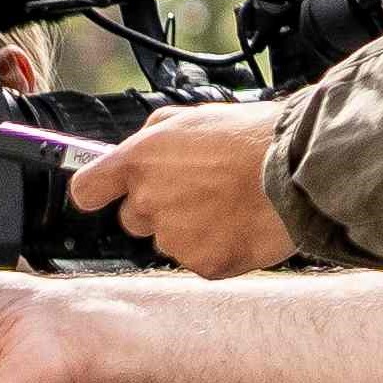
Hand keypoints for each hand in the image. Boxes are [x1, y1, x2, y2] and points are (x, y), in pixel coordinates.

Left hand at [73, 106, 294, 276]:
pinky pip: (200, 261)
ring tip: (228, 203)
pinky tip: (239, 225)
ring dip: (191, 228)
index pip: (86, 190)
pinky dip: (218, 248)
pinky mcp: (202, 264)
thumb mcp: (190, 118)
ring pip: (170, 240)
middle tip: (198, 192)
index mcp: (139, 161)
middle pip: (133, 219)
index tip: (105, 193)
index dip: (97, 192)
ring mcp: (174, 238)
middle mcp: (149, 201)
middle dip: (158, 209)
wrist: (296, 170)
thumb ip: (152, 137)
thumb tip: (136, 150)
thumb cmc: (250, 138)